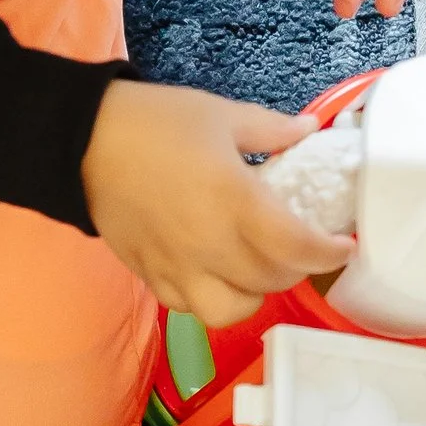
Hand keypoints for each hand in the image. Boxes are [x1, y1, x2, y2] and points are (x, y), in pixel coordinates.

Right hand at [83, 80, 349, 325]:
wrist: (81, 143)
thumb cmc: (156, 123)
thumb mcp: (222, 115)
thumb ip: (272, 131)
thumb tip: (308, 132)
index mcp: (236, 203)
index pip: (297, 248)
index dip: (328, 253)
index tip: (343, 245)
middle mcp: (210, 246)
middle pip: (271, 282)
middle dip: (296, 269)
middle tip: (301, 247)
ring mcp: (178, 267)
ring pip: (230, 311)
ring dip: (253, 295)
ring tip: (256, 271)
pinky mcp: (150, 275)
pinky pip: (189, 307)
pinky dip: (211, 297)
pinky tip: (214, 273)